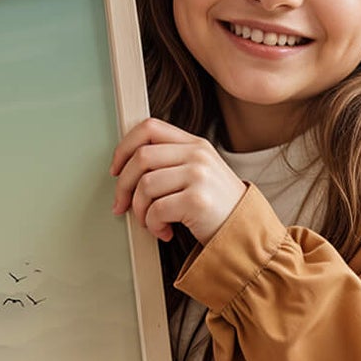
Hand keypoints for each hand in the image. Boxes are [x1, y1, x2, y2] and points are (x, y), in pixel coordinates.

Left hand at [110, 118, 246, 243]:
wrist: (245, 232)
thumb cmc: (216, 206)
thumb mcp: (199, 172)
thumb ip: (170, 161)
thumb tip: (125, 168)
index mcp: (195, 144)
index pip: (149, 127)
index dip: (124, 147)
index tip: (115, 169)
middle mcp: (197, 155)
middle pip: (141, 158)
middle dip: (123, 185)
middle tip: (122, 205)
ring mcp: (199, 176)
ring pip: (145, 185)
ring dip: (140, 210)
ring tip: (150, 222)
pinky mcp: (197, 200)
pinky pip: (157, 210)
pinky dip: (153, 225)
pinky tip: (164, 231)